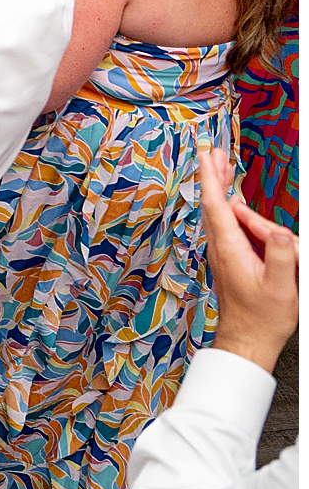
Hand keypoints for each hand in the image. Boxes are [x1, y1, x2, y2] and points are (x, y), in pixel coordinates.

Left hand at [198, 145, 297, 372]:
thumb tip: (279, 230)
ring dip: (221, 187)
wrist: (247, 339)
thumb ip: (281, 257)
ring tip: (224, 166)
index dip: (211, 177)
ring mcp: (223, 252)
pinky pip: (228, 225)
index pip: (215, 205)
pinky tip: (235, 202)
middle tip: (213, 150)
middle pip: (213, 203)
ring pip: (220, 213)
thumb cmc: (263, 316)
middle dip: (213, 174)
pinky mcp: (229, 258)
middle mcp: (221, 246)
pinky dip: (230, 207)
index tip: (206, 154)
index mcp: (230, 248)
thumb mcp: (281, 287)